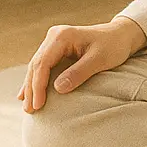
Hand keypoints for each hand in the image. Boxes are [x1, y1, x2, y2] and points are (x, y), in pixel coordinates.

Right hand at [16, 19, 136, 112]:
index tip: (39, 105)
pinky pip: (42, 66)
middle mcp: (55, 36)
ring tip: (29, 108)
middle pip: (36, 65)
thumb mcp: (100, 59)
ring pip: (36, 67)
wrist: (121, 35)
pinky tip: (25, 95)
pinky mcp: (57, 49)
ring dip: (31, 87)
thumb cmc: (113, 45)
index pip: (43, 63)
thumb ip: (80, 72)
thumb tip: (57, 88)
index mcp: (62, 36)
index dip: (38, 86)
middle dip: (32, 89)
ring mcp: (54, 41)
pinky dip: (35, 81)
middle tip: (31, 111)